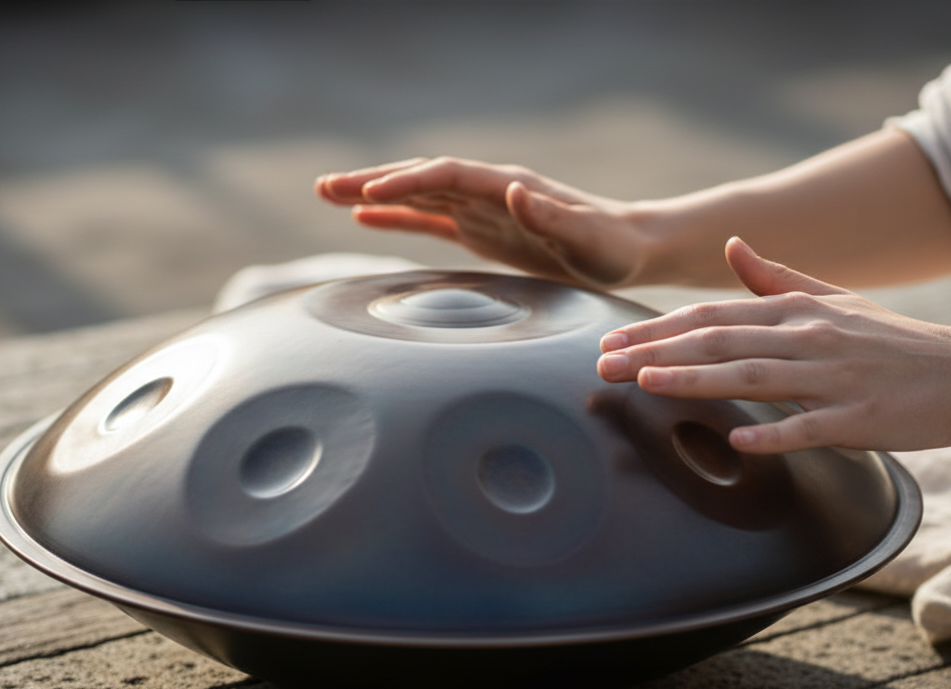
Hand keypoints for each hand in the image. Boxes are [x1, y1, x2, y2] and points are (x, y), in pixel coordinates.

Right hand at [315, 157, 648, 288]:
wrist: (627, 249)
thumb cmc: (611, 248)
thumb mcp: (589, 240)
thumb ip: (553, 218)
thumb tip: (514, 191)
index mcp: (509, 188)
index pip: (447, 176)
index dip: (407, 183)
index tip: (368, 195)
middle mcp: (489, 192)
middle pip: (420, 178)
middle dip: (372, 181)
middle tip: (323, 186)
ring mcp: (481, 209)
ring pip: (417, 195)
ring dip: (373, 194)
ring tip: (325, 192)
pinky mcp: (481, 231)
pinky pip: (430, 220)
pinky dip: (396, 218)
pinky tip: (362, 218)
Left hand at [597, 237, 950, 454]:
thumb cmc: (892, 340)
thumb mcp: (833, 298)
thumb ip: (774, 276)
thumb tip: (731, 245)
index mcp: (796, 310)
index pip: (713, 317)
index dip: (658, 329)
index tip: (612, 341)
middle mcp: (808, 337)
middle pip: (719, 344)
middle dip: (657, 353)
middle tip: (604, 366)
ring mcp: (833, 378)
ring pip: (753, 376)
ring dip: (696, 381)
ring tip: (646, 384)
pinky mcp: (859, 418)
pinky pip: (811, 428)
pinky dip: (775, 436)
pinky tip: (738, 445)